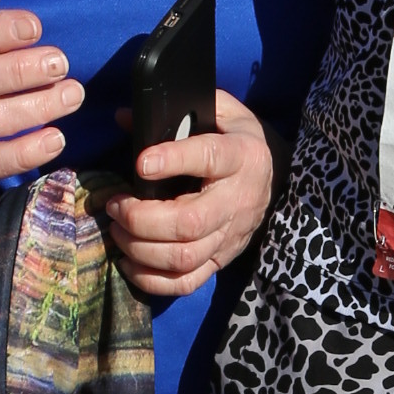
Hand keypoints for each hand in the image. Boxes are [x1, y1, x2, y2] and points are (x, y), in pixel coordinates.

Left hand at [97, 93, 274, 302]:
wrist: (277, 177)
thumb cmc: (239, 140)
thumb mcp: (221, 114)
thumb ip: (179, 111)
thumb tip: (123, 117)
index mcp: (240, 156)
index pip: (210, 158)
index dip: (174, 160)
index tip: (141, 163)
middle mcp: (236, 200)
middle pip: (188, 222)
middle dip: (141, 218)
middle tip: (116, 205)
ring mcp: (230, 236)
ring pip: (183, 256)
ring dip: (140, 248)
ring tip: (117, 230)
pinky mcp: (221, 260)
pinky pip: (187, 282)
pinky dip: (152, 279)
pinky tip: (129, 261)